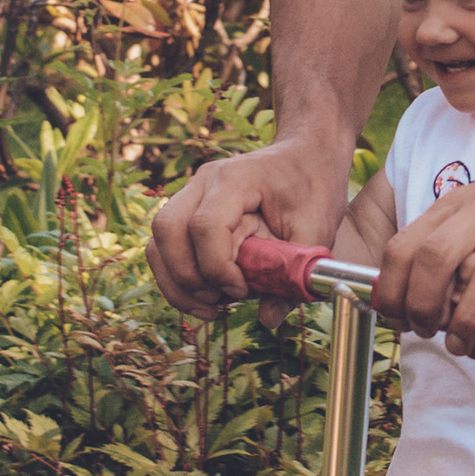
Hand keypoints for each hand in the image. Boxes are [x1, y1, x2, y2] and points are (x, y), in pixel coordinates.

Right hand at [148, 137, 350, 313]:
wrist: (306, 156)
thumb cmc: (312, 186)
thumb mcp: (316, 230)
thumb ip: (294, 274)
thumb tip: (269, 319)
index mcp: (235, 178)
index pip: (205, 226)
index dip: (218, 268)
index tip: (242, 291)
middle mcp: (203, 181)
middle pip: (167, 231)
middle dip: (188, 279)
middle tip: (221, 302)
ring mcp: (191, 193)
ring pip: (157, 241)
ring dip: (176, 283)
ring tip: (211, 306)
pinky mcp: (188, 211)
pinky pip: (164, 247)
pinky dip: (177, 278)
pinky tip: (207, 297)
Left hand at [374, 153, 474, 377]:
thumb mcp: (467, 206)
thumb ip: (438, 242)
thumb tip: (406, 297)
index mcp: (453, 210)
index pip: (402, 250)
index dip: (391, 292)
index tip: (396, 320)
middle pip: (434, 260)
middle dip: (421, 307)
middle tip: (426, 333)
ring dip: (470, 323)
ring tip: (465, 348)